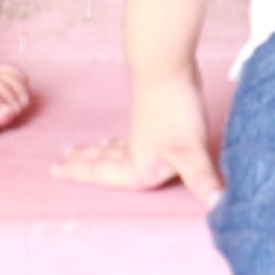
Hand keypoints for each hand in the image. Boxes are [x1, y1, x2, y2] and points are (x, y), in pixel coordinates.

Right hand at [55, 70, 223, 203]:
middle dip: (82, 166)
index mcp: (139, 167)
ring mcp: (141, 133)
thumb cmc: (175, 111)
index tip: (55, 172)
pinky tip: (114, 140)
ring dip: (96, 153)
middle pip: (102, 162)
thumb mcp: (190, 151)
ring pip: (112, 148)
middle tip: (59, 165)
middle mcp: (135, 152)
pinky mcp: (149, 118)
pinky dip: (113, 144)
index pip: (103, 176)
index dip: (80, 176)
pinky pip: (123, 139)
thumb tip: (219, 208)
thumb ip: (202, 181)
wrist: (167, 66)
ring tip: (81, 152)